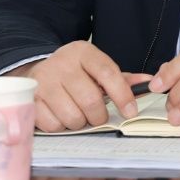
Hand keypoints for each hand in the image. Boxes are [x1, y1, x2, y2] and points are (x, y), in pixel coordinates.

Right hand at [5, 41, 151, 131]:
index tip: (131, 111)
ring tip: (79, 114)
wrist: (37, 70)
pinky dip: (62, 126)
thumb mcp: (96, 68)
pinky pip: (54, 125)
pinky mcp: (31, 99)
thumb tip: (148, 83)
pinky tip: (61, 116)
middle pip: (91, 100)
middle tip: (99, 116)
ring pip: (73, 116)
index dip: (123, 95)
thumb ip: (122, 78)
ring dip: (81, 122)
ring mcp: (44, 81)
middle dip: (99, 115)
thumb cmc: (74, 73)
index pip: (108, 73)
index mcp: (82, 52)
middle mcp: (62, 64)